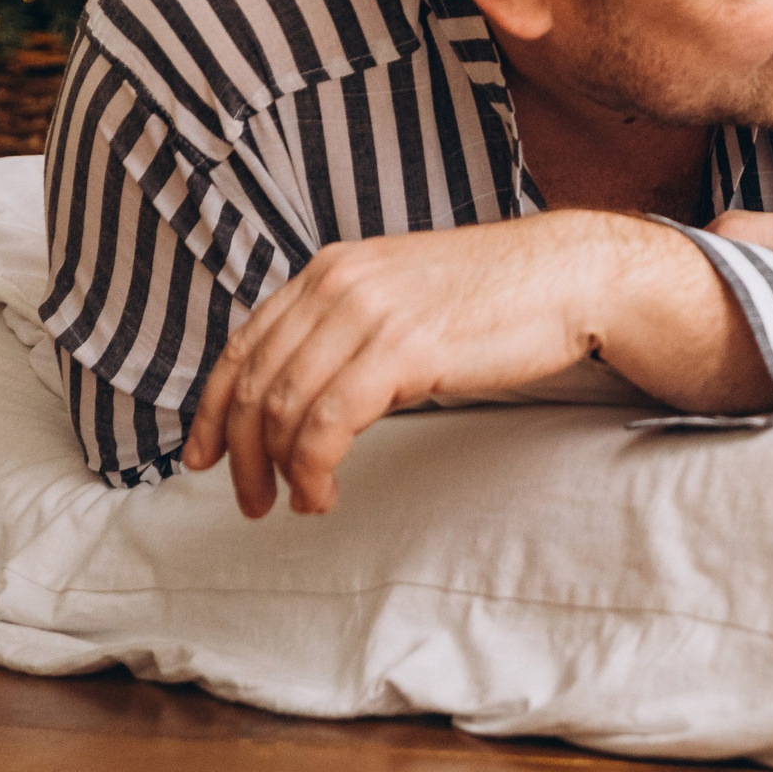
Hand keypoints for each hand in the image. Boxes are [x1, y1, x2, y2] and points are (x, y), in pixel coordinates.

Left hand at [179, 211, 748, 518]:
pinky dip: (314, 470)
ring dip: (280, 471)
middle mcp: (339, 284)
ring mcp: (369, 314)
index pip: (245, 344)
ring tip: (300, 502)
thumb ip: (350, 323)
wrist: (569, 275)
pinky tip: (326, 492)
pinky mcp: (402, 349)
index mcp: (332, 268)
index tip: (204, 456)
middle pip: (255, 384)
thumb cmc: (496, 294)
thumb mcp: (403, 293)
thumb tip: (305, 385)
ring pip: (283, 409)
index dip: (212, 409)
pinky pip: (327, 425)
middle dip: (241, 454)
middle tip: (252, 500)